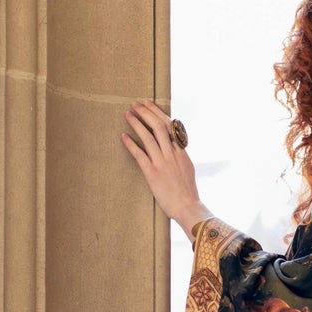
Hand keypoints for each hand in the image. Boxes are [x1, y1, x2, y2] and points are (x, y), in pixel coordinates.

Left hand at [121, 100, 203, 231]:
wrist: (188, 207)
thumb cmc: (187, 191)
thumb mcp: (187, 168)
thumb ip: (180, 155)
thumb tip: (174, 147)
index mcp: (181, 152)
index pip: (170, 126)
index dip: (158, 113)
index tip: (149, 104)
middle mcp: (172, 154)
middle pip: (159, 127)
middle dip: (146, 113)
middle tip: (136, 105)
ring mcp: (163, 163)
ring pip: (149, 137)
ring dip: (137, 124)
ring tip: (127, 115)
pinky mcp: (153, 174)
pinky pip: (140, 155)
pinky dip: (131, 144)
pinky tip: (123, 136)